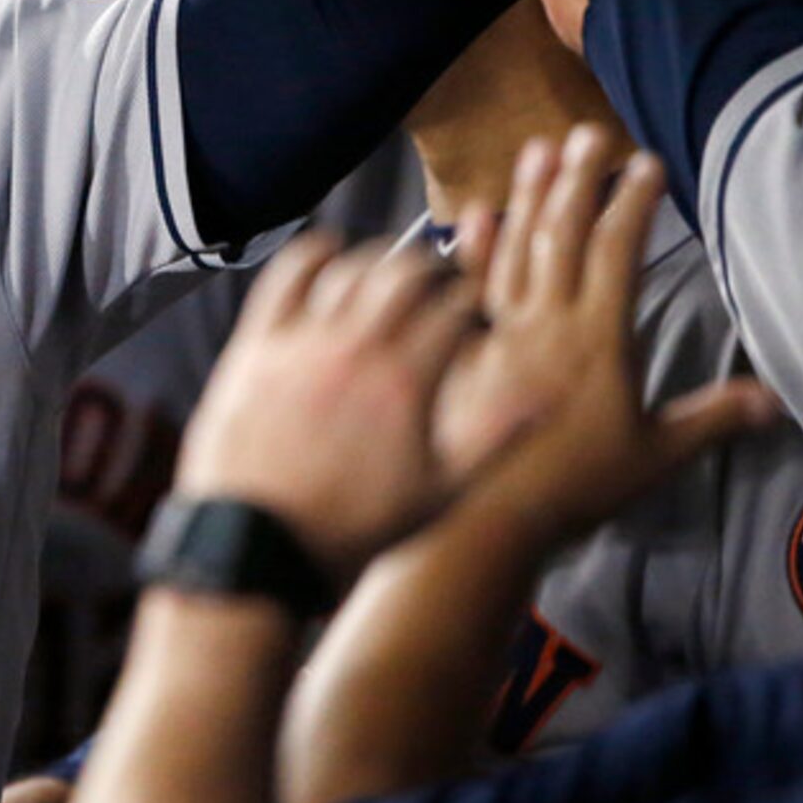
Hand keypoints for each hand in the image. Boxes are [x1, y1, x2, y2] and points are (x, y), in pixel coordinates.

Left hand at [174, 230, 493, 590]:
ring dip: (380, 263)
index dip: (477, 304)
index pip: (457, 307)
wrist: (259, 548)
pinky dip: (313, 255)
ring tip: (393, 279)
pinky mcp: (256, 345)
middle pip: (407, 273)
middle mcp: (355, 349)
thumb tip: (545, 397)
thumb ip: (493, 438)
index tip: (479, 317)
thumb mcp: (438, 495)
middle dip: (435, 271)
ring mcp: (300, 343)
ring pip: (350, 269)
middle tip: (442, 287)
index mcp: (406, 382)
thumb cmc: (353, 530)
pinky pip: (286, 277)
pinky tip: (331, 255)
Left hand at [435, 127, 778, 542]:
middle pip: (561, 234)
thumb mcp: (653, 458)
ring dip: (527, 196)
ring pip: (514, 249)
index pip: (616, 252)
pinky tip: (477, 213)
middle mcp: (544, 322)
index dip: (632, 203)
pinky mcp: (458, 348)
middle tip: (588, 130)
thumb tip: (774, 400)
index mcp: (596, 340)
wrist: (482, 517)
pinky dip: (473, 246)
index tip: (646, 161)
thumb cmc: (573, 490)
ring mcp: (495, 330)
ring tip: (538, 149)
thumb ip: (710, 419)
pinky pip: (466, 286)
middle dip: (578, 179)